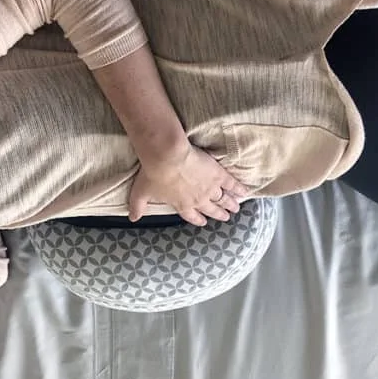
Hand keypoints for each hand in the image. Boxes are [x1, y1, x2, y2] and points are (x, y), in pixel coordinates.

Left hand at [128, 141, 250, 225]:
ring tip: (236, 207)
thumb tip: (132, 218)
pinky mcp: (218, 175)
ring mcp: (209, 188)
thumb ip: (137, 207)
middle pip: (212, 209)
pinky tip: (245, 192)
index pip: (192, 216)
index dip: (198, 219)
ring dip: (230, 204)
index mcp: (182, 205)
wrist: (167, 157)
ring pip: (223, 198)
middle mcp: (198, 200)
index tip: (204, 221)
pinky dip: (239, 189)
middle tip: (226, 216)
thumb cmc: (153, 174)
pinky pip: (232, 184)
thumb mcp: (140, 193)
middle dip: (219, 214)